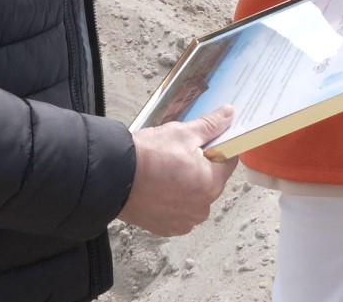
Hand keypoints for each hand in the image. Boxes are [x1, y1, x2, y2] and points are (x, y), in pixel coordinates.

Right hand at [118, 106, 238, 237]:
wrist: (113, 177)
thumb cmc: (148, 156)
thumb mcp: (183, 133)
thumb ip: (211, 125)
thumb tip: (229, 115)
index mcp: (211, 184)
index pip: (228, 162)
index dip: (215, 149)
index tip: (200, 145)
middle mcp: (202, 208)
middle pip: (211, 181)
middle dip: (200, 168)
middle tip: (177, 156)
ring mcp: (184, 221)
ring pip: (195, 198)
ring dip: (187, 187)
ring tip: (166, 172)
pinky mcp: (167, 228)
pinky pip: (180, 212)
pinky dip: (173, 202)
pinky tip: (159, 188)